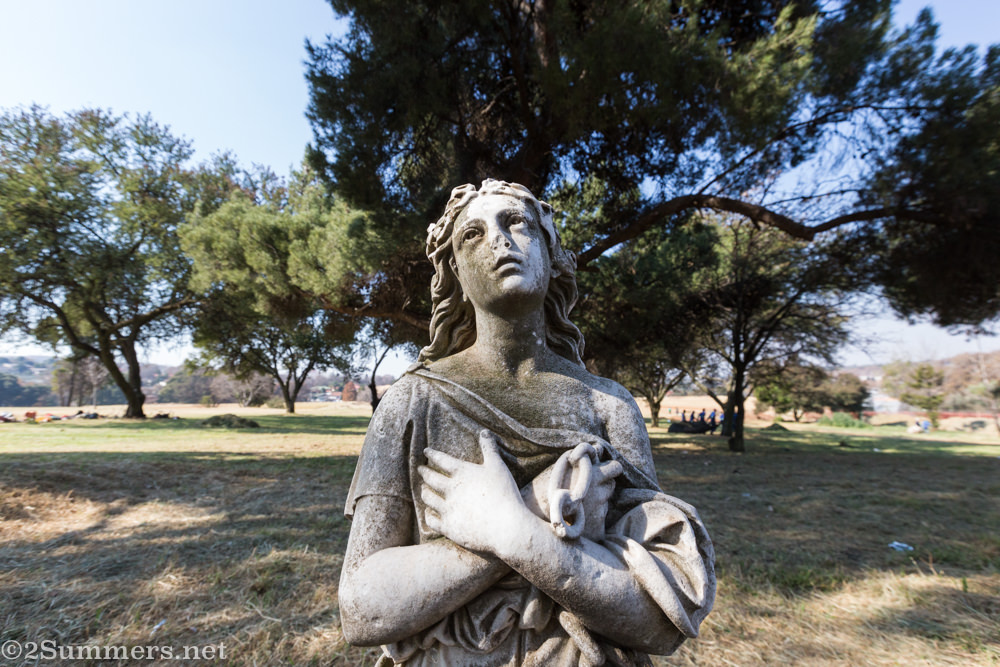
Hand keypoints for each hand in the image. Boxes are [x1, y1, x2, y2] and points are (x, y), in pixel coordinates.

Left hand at [418, 430, 530, 554]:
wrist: (507, 527)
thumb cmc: (505, 494)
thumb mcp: (498, 467)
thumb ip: (489, 448)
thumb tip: (484, 431)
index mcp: (462, 473)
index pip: (442, 460)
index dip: (432, 454)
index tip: (426, 452)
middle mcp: (451, 489)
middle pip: (431, 478)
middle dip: (425, 472)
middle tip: (420, 469)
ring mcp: (448, 509)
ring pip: (429, 498)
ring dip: (425, 492)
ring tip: (424, 490)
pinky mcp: (448, 527)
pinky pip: (432, 520)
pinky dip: (428, 515)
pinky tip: (428, 514)